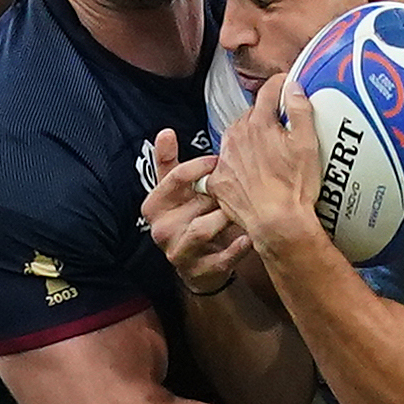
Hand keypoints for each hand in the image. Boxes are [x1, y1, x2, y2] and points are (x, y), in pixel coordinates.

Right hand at [143, 128, 249, 295]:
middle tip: (243, 185)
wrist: (197, 263)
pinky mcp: (198, 271)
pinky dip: (237, 247)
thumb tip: (165, 132)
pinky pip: (221, 257)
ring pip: (205, 228)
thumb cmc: (188, 217)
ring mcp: (178, 252)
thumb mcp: (174, 190)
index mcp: (154, 206)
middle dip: (220, 193)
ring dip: (227, 217)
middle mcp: (161, 230)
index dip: (201, 167)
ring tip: (243, 209)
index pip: (176, 177)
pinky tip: (249, 236)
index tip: (220, 161)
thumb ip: (169, 162)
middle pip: (196, 202)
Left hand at [205, 74, 322, 251]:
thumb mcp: (308, 144)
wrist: (276, 223)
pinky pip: (226, 165)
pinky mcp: (218, 181)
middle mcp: (236, 137)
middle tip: (283, 133)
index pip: (268, 91)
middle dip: (266, 119)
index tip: (286, 86)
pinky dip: (237, 166)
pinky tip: (253, 176)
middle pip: (251, 116)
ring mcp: (225, 159)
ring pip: (236, 139)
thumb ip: (300, 110)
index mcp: (259, 124)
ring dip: (250, 141)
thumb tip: (293, 88)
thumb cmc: (294, 188)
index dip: (280, 85)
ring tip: (269, 158)